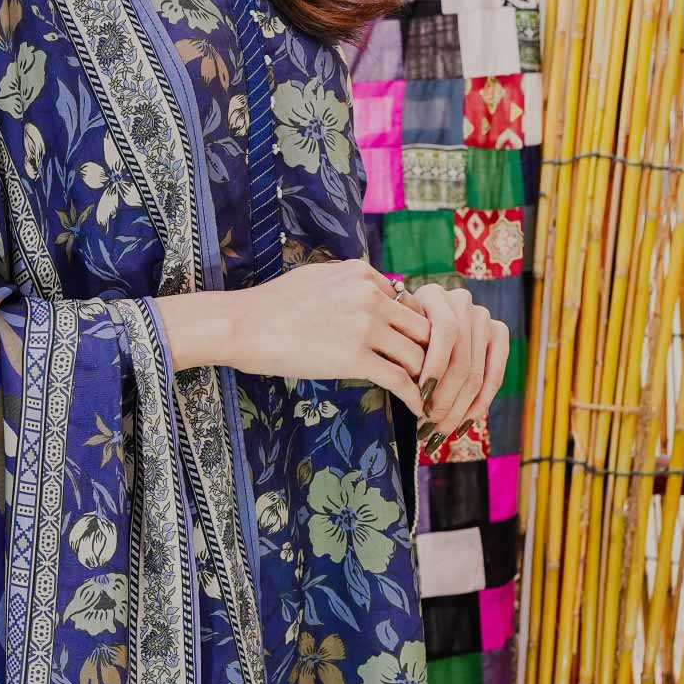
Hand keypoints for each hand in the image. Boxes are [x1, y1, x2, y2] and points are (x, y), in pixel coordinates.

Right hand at [219, 259, 505, 430]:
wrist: (243, 325)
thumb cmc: (272, 305)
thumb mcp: (319, 276)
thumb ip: (353, 283)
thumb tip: (377, 290)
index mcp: (364, 273)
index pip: (410, 303)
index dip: (418, 332)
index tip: (421, 353)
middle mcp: (371, 295)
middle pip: (425, 328)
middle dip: (436, 356)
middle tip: (441, 380)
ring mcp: (366, 325)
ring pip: (419, 354)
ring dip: (431, 379)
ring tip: (435, 399)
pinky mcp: (355, 357)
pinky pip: (401, 378)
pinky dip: (418, 396)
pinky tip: (420, 409)